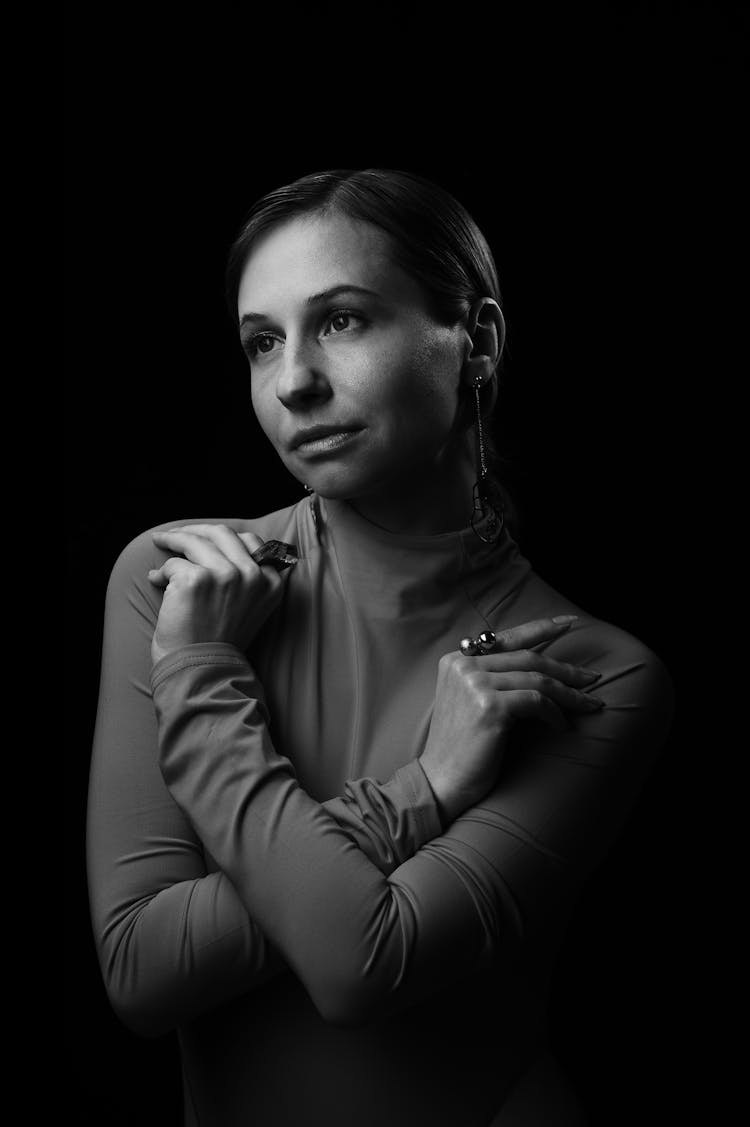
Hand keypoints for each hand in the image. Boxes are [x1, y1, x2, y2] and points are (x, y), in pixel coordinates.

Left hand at [147, 524, 292, 664]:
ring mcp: (225, 575)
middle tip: (176, 533)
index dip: (223, 536)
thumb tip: (216, 548)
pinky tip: (156, 581)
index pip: (250, 540)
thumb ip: (247, 579)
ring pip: (194, 541)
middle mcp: (252, 575)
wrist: (203, 670)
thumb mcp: (251, 608)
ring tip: (160, 542)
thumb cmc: (220, 642)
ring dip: (173, 539)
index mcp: (270, 582)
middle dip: (195, 529)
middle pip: (221, 533)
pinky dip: (160, 573)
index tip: (205, 537)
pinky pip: (173, 564)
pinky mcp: (196, 580)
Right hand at [419, 615, 604, 823]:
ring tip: (589, 704)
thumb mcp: (469, 699)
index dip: (541, 628)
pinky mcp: (489, 706)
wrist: (440, 780)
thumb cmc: (461, 745)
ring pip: (538, 679)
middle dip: (566, 668)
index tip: (569, 622)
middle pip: (528, 658)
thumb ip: (491, 675)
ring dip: (570, 694)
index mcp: (456, 659)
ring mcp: (475, 684)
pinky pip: (537, 701)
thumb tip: (538, 660)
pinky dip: (555, 714)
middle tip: (592, 677)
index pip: (507, 638)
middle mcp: (464, 665)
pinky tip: (562, 727)